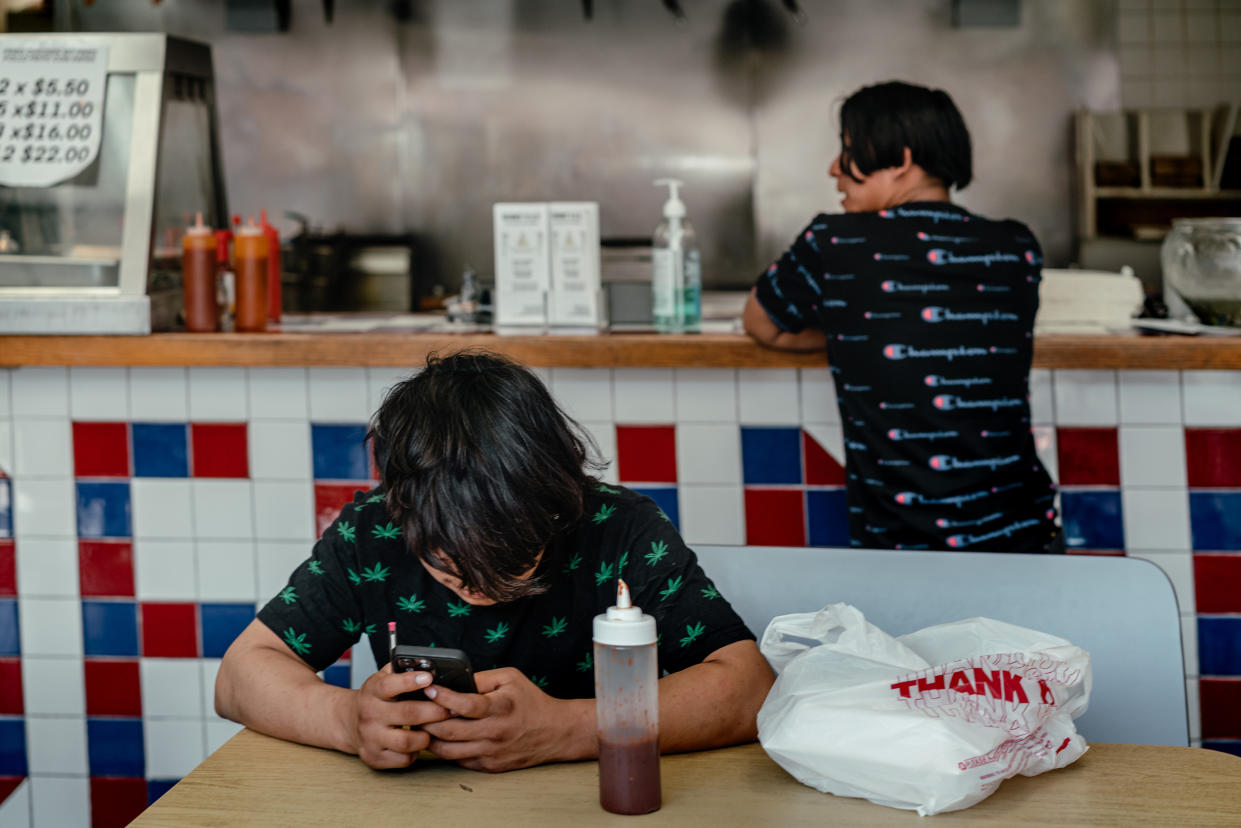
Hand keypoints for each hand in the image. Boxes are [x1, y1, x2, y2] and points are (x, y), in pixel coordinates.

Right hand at [348, 664, 452, 768]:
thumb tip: (430, 666)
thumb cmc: (377, 699)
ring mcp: (371, 737)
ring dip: (426, 736)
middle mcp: (370, 714)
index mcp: (373, 691)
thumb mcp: (384, 678)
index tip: (429, 678)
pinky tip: (417, 744)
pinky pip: (403, 759)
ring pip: (407, 741)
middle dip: (435, 711)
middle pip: (408, 714)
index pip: (390, 685)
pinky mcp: (374, 757)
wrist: (350, 722)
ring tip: (431, 730)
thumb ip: (403, 670)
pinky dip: (415, 753)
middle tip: (450, 710)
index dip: (410, 681)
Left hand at [421, 667, 592, 771]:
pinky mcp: (490, 766)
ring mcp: (491, 752)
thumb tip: (453, 681)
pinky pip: (459, 760)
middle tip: (415, 709)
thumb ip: (480, 679)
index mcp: (500, 707)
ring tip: (422, 725)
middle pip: (449, 730)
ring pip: (448, 750)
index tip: (429, 688)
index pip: (464, 704)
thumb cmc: (531, 702)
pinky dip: (446, 750)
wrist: (556, 732)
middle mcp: (495, 732)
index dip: (442, 696)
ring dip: (431, 738)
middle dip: (427, 719)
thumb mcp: (510, 678)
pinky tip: (440, 738)